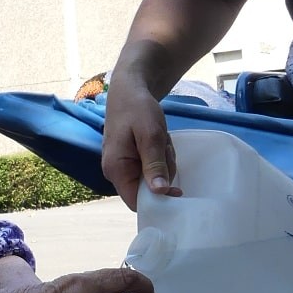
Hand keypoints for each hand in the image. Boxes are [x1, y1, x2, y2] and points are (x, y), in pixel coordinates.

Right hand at [102, 74, 179, 208]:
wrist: (129, 90)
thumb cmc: (137, 109)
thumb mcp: (151, 135)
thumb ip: (154, 165)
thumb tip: (160, 193)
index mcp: (116, 169)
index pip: (136, 203)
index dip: (157, 202)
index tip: (177, 190)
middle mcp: (115, 172)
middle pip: (147, 191)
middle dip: (162, 173)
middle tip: (164, 148)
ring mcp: (122, 166)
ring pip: (151, 179)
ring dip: (163, 162)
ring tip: (161, 140)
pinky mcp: (130, 160)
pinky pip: (150, 168)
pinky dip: (159, 157)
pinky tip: (158, 141)